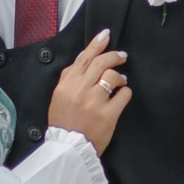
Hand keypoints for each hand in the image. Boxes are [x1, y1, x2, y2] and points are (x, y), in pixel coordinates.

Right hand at [46, 29, 129, 152]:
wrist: (68, 148)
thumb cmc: (63, 122)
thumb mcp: (58, 96)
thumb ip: (69, 77)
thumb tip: (85, 58)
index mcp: (66, 84)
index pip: (84, 58)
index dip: (96, 44)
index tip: (106, 35)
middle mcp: (80, 90)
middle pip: (102, 63)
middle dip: (115, 56)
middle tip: (122, 56)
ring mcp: (95, 102)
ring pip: (113, 76)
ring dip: (120, 77)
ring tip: (120, 81)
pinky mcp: (108, 114)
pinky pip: (124, 94)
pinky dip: (125, 93)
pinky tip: (122, 96)